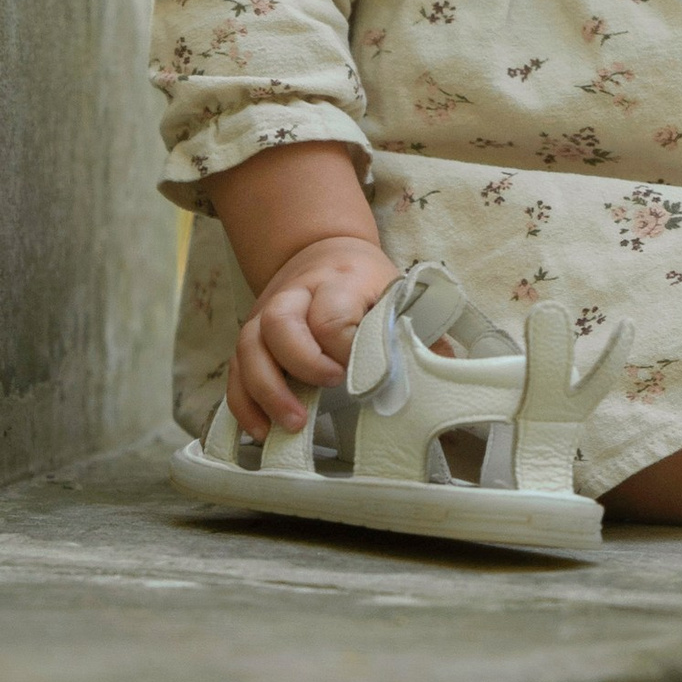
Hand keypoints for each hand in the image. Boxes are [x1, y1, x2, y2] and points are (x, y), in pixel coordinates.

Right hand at [229, 233, 399, 440]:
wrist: (321, 250)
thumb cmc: (366, 283)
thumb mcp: (396, 293)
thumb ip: (419, 332)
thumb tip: (446, 371)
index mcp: (339, 280)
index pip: (331, 315)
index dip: (345, 349)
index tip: (362, 373)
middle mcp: (294, 294)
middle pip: (280, 323)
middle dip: (302, 363)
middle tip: (330, 388)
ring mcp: (265, 315)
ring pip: (249, 347)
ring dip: (268, 390)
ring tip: (293, 423)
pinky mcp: (250, 338)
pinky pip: (235, 371)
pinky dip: (244, 404)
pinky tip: (261, 430)